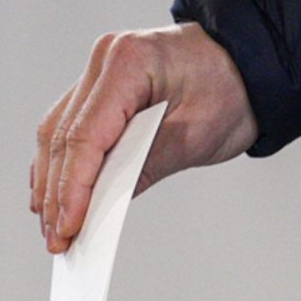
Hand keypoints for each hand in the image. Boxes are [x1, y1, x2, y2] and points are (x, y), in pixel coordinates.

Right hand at [31, 22, 257, 252]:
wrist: (249, 64)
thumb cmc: (232, 89)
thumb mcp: (194, 136)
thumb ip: (145, 167)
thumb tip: (102, 204)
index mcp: (128, 61)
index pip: (85, 135)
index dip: (72, 187)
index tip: (68, 225)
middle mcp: (104, 62)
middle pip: (63, 137)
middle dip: (56, 194)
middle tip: (56, 238)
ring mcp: (99, 74)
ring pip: (56, 135)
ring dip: (50, 183)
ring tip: (51, 226)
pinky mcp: (101, 90)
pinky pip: (68, 129)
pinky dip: (60, 165)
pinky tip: (51, 194)